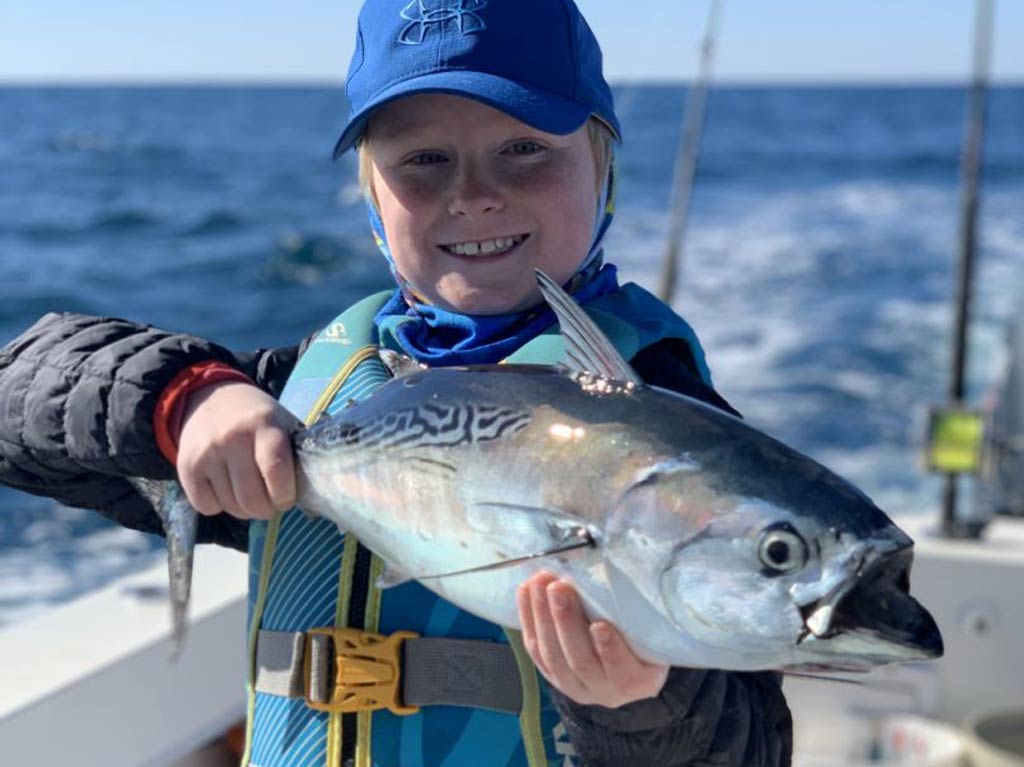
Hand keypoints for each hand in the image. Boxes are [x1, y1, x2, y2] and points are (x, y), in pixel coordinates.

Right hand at [176, 381, 299, 519]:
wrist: (210, 398)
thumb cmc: (258, 419)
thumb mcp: (283, 425)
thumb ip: (297, 457)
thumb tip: (313, 501)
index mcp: (264, 425)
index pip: (275, 469)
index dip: (285, 495)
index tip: (286, 498)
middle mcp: (232, 438)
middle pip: (251, 498)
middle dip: (266, 510)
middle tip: (270, 503)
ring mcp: (206, 453)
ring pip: (230, 506)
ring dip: (245, 510)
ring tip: (250, 493)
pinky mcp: (187, 467)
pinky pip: (207, 507)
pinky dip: (220, 506)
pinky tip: (225, 488)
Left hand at [516, 571, 669, 707]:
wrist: (628, 662)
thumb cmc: (644, 636)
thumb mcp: (651, 629)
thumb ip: (639, 613)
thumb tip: (623, 572)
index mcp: (638, 682)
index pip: (624, 673)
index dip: (610, 651)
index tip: (600, 625)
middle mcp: (605, 690)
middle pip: (581, 660)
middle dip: (567, 621)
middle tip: (559, 587)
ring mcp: (574, 685)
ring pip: (553, 655)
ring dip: (542, 616)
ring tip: (539, 584)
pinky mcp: (551, 675)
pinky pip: (535, 650)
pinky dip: (528, 618)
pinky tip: (526, 592)